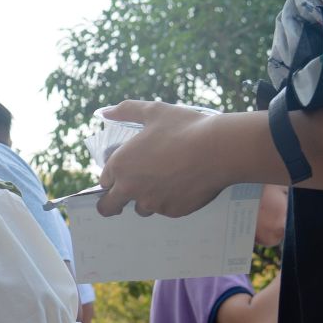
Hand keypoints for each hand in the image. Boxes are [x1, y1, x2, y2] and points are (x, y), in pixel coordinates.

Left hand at [95, 101, 235, 218]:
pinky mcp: (173, 211)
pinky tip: (183, 185)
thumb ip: (125, 111)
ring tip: (164, 182)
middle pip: (109, 207)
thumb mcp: (153, 111)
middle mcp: (131, 188)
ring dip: (146, 200)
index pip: (104, 182)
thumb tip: (105, 112)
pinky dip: (170, 201)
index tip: (119, 178)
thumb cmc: (185, 128)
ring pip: (141, 209)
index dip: (111, 180)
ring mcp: (152, 202)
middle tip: (121, 201)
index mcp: (120, 165)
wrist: (218, 149)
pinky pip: (166, 209)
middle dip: (112, 204)